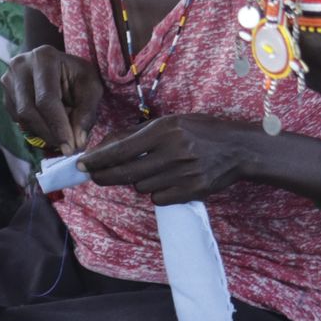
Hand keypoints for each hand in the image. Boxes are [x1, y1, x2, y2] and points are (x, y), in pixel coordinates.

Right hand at [3, 43, 104, 156]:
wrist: (55, 63)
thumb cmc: (75, 73)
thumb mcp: (90, 86)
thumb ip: (86, 112)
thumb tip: (77, 141)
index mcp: (44, 58)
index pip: (46, 99)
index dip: (58, 126)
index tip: (70, 147)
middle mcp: (20, 66)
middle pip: (28, 111)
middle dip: (49, 134)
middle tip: (67, 148)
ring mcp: (8, 79)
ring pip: (21, 117)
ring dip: (42, 133)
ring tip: (61, 137)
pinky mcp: (5, 93)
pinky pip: (17, 119)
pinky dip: (35, 129)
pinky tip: (49, 127)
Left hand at [78, 114, 258, 204]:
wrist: (239, 149)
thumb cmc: (201, 131)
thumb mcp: (170, 123)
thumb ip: (137, 134)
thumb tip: (105, 147)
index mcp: (165, 131)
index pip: (121, 150)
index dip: (98, 160)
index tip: (82, 165)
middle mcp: (174, 152)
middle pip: (126, 173)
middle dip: (104, 176)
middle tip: (94, 177)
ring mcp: (184, 174)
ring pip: (142, 187)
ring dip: (137, 181)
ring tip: (150, 171)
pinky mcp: (192, 191)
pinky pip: (159, 198)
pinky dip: (156, 192)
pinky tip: (166, 181)